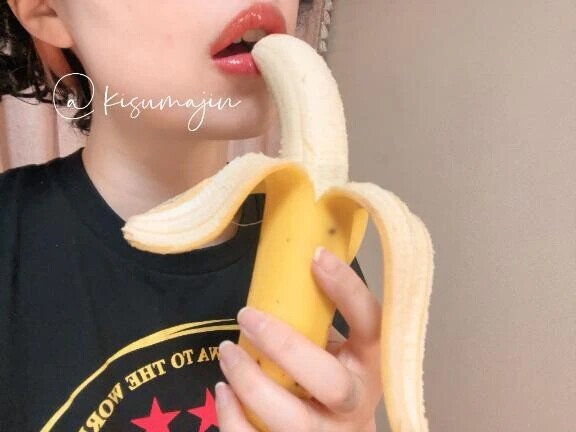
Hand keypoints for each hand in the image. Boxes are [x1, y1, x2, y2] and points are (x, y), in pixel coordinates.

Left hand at [216, 247, 381, 430]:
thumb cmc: (331, 379)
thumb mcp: (338, 349)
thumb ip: (317, 324)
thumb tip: (282, 271)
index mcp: (369, 364)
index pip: (370, 323)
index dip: (348, 290)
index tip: (316, 256)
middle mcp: (355, 404)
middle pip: (330, 382)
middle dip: (284, 347)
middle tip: (247, 316)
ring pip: (293, 421)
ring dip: (252, 384)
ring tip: (227, 352)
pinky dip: (233, 418)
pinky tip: (223, 392)